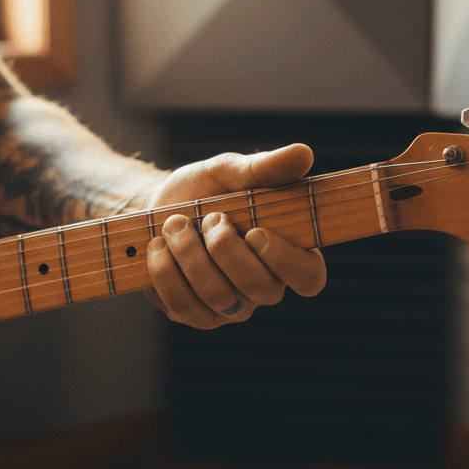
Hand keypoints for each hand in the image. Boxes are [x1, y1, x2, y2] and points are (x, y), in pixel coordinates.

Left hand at [144, 144, 326, 328]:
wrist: (160, 206)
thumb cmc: (208, 188)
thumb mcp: (233, 171)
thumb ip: (267, 167)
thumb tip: (304, 153)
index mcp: (290, 253)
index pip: (309, 278)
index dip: (286, 262)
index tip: (255, 231)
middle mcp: (265, 287)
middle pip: (260, 289)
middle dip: (225, 249)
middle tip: (210, 217)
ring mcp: (231, 306)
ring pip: (219, 298)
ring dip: (190, 255)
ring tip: (175, 223)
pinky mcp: (195, 315)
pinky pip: (185, 308)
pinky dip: (166, 274)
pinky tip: (158, 247)